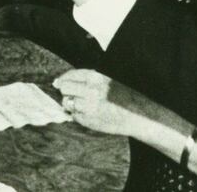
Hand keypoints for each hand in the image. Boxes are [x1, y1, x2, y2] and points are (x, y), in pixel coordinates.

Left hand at [54, 70, 174, 140]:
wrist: (139, 116)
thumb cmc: (122, 96)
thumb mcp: (106, 80)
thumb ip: (85, 80)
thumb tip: (58, 82)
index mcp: (95, 78)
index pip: (69, 76)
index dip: (63, 79)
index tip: (58, 83)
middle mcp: (90, 91)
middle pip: (64, 88)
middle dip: (66, 91)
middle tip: (73, 95)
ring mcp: (88, 107)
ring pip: (67, 102)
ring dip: (72, 104)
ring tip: (85, 106)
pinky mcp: (88, 120)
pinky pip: (74, 116)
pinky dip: (78, 115)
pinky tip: (90, 114)